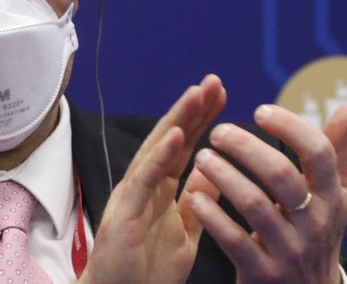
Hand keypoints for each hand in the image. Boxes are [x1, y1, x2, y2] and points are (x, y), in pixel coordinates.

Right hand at [79, 74, 225, 283]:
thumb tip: (212, 174)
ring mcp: (132, 198)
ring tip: (197, 94)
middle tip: (213, 81)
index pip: (183, 148)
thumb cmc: (145, 274)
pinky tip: (176, 135)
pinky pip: (144, 180)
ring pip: (156, 151)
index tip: (221, 95)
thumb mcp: (183, 235)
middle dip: (191, 110)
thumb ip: (195, 204)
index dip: (200, 121)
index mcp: (158, 192)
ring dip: (177, 120)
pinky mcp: (125, 214)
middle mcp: (143, 188)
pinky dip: (159, 156)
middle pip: (169, 140)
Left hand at [189, 103, 346, 283]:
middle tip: (218, 131)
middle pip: (282, 176)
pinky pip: (235, 241)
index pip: (319, 154)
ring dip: (224, 176)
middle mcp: (315, 223)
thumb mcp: (333, 198)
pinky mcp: (263, 273)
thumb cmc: (314, 233)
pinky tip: (195, 196)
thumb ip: (335, 153)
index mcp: (333, 198)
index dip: (290, 127)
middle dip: (246, 148)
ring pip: (255, 205)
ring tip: (201, 157)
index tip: (259, 110)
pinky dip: (213, 216)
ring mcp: (290, 250)